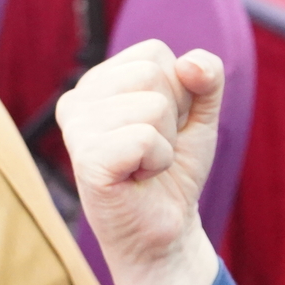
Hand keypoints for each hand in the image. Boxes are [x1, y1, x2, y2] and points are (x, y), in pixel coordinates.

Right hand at [57, 39, 225, 284]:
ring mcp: (76, 129)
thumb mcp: (199, 114)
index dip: (178, 91)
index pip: (155, 52)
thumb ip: (207, 77)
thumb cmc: (173, 171)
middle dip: (173, 116)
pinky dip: (157, 162)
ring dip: (165, 143)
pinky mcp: (87, 159)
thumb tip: (190, 63)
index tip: (162, 127)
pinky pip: (146, 138)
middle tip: (154, 150)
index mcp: (97, 82)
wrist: (164, 232)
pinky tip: (137, 179)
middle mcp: (77, 99)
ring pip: (154, 106)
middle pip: (153, 74)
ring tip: (144, 166)